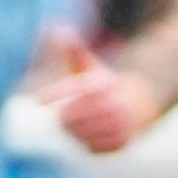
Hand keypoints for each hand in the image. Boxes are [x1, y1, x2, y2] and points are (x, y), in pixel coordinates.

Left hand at [37, 35, 155, 154]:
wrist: (139, 105)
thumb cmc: (105, 86)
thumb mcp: (92, 68)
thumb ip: (76, 53)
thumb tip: (60, 30)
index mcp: (104, 85)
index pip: (74, 89)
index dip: (54, 95)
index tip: (38, 100)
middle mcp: (113, 105)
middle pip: (70, 116)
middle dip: (63, 116)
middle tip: (61, 115)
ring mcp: (119, 125)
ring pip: (79, 133)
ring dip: (73, 131)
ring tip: (77, 123)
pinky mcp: (120, 143)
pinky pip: (91, 147)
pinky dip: (86, 142)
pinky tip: (90, 133)